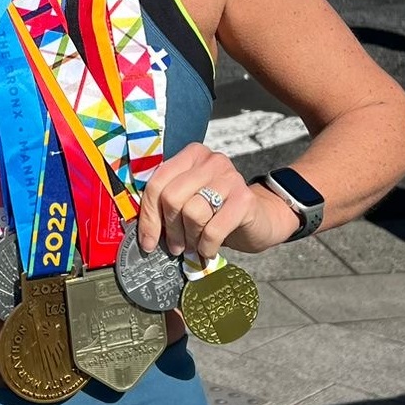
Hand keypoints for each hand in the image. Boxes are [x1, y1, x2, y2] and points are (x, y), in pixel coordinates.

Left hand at [136, 143, 292, 259]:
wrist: (260, 218)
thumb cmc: (218, 212)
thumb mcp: (190, 200)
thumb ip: (167, 204)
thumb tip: (144, 232)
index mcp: (191, 155)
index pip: (157, 182)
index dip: (148, 216)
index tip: (148, 242)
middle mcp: (210, 160)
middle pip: (172, 197)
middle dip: (170, 229)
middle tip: (176, 246)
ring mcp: (229, 177)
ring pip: (192, 213)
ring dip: (190, 238)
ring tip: (195, 245)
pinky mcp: (244, 199)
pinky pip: (213, 229)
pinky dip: (206, 246)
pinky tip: (209, 249)